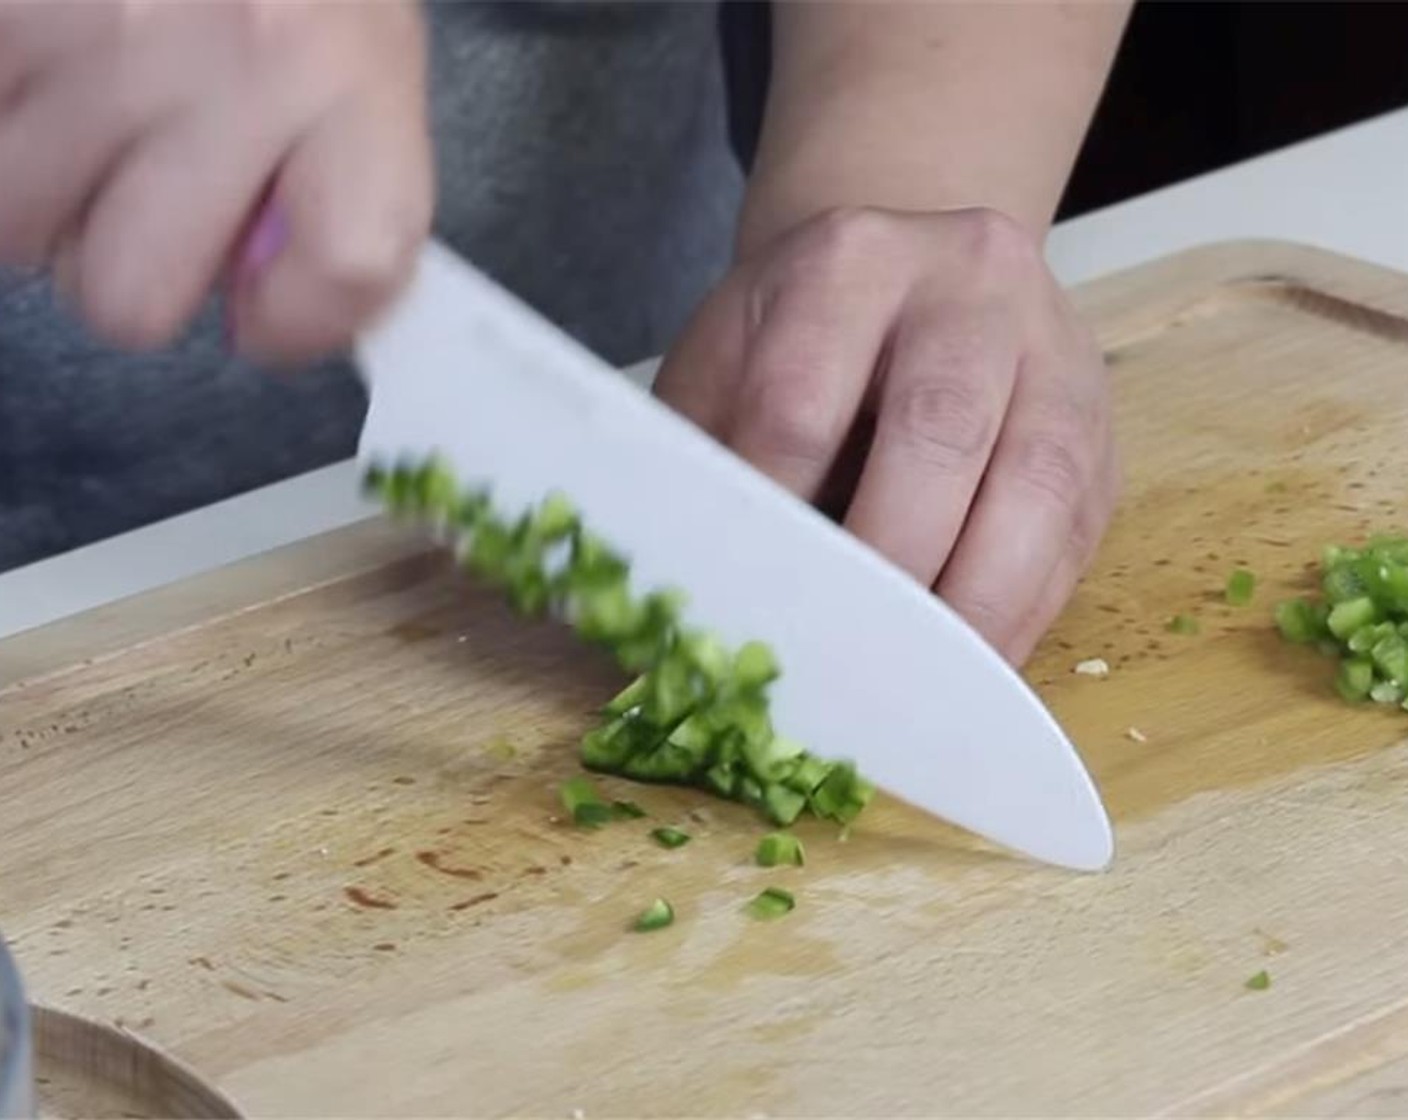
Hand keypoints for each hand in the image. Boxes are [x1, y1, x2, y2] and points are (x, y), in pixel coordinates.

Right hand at [0, 0, 433, 363]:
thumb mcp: (355, 51)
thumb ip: (335, 185)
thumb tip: (263, 301)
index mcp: (351, 75)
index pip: (346, 270)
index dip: (296, 319)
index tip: (267, 306)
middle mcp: (230, 57)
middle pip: (130, 295)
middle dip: (124, 259)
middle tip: (142, 182)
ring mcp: (96, 30)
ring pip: (17, 225)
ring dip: (42, 185)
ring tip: (86, 98)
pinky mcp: (2, 15)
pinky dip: (2, 117)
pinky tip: (44, 64)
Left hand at [653, 206, 1118, 665]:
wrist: (917, 275)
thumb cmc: (802, 340)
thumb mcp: (730, 363)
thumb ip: (702, 461)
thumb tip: (652, 599)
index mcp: (849, 261)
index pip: (801, 400)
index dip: (773, 514)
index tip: (746, 601)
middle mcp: (968, 285)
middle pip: (940, 429)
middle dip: (890, 560)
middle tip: (842, 659)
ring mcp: (1052, 352)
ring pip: (1035, 483)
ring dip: (975, 600)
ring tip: (918, 683)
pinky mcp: (1099, 428)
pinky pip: (1074, 531)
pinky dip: (1022, 610)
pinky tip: (973, 664)